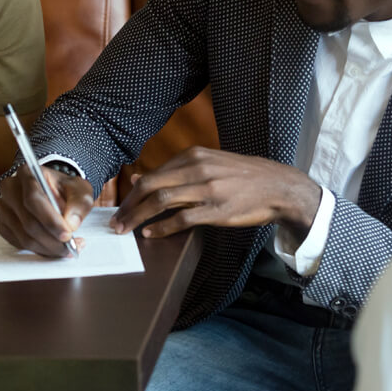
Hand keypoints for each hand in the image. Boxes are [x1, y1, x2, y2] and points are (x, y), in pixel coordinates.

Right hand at [0, 166, 93, 257]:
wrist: (55, 193)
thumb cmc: (65, 189)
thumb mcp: (80, 190)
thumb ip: (79, 203)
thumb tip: (71, 224)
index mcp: (27, 173)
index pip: (33, 198)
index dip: (50, 219)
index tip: (67, 234)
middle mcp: (10, 189)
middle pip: (28, 221)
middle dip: (52, 239)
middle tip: (72, 246)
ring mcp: (4, 209)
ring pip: (24, 236)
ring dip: (48, 248)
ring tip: (68, 248)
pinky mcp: (4, 225)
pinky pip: (20, 244)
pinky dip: (40, 250)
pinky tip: (55, 248)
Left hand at [110, 146, 321, 238]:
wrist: (276, 186)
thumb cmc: (241, 176)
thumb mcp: (208, 164)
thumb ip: (176, 170)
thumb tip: (140, 177)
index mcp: (194, 155)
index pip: (153, 174)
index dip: (131, 193)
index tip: (120, 207)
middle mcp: (197, 169)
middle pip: (151, 185)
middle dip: (128, 205)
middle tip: (115, 222)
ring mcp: (207, 189)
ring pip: (162, 201)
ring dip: (138, 217)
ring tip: (125, 230)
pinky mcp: (217, 209)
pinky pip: (182, 219)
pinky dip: (162, 228)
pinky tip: (151, 235)